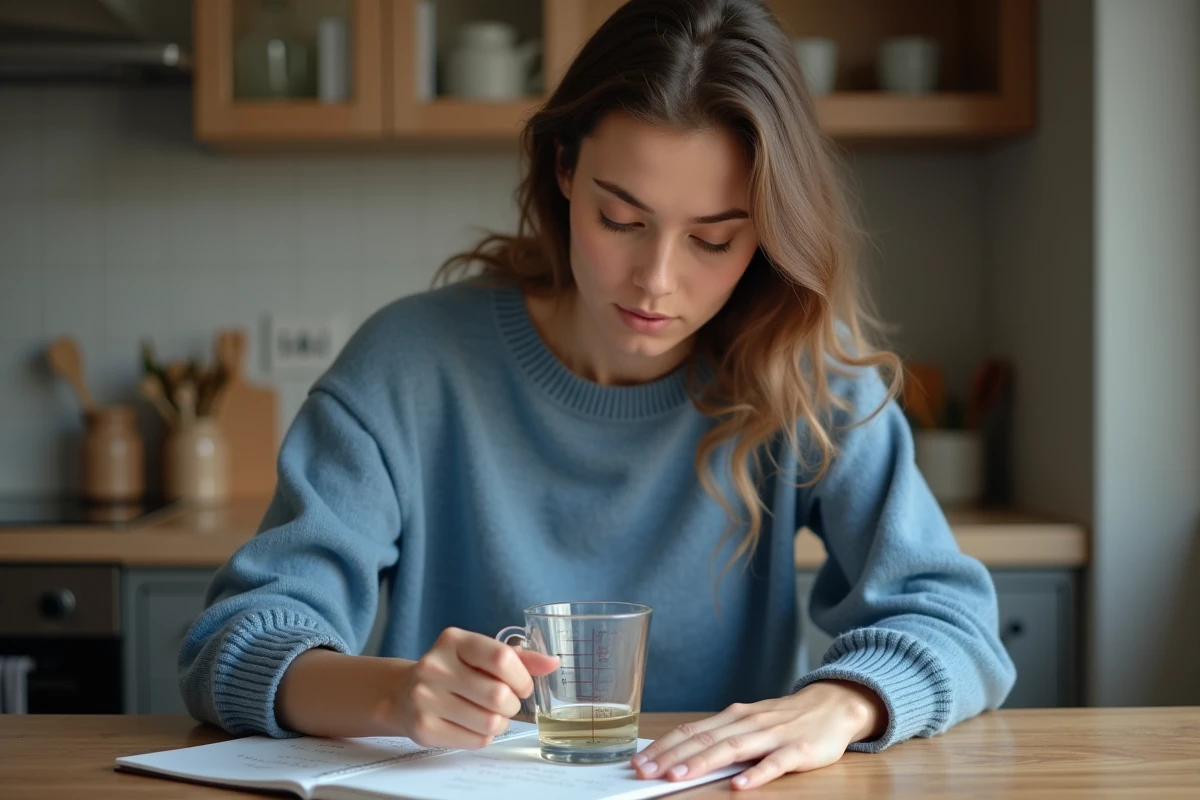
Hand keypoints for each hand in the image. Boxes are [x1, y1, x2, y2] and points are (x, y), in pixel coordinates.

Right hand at [398, 627, 559, 748]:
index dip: (522, 677)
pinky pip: (476, 740)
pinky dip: (485, 736)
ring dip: (501, 723)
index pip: (501, 658)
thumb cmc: (453, 671)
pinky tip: (474, 725)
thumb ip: (519, 658)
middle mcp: (435, 666)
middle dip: (513, 704)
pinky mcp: (423, 728)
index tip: (523, 685)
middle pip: (499, 695)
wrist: (403, 693)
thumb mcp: (480, 655)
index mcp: (453, 640)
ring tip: (491, 714)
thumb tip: (553, 663)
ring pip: (490, 722)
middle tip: (507, 702)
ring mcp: (425, 698)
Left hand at [632, 680, 886, 790]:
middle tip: (645, 772)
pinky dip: (756, 773)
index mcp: (733, 717)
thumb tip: (681, 756)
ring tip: (678, 777)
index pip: (691, 730)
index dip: (664, 746)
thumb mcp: (750, 723)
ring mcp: (773, 734)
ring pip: (732, 748)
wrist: (833, 705)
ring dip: (703, 763)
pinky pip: (775, 762)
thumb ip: (721, 737)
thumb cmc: (785, 719)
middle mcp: (748, 722)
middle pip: (705, 739)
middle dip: (672, 757)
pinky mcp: (798, 749)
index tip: (639, 762)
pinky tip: (740, 785)